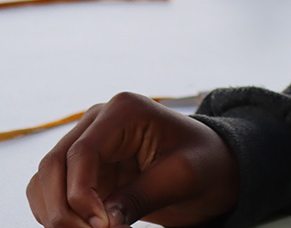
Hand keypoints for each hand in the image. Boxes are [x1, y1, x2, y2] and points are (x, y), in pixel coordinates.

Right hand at [27, 92, 238, 227]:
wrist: (210, 168)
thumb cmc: (203, 163)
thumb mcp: (181, 178)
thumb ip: (140, 197)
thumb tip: (101, 224)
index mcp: (124, 111)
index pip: (83, 152)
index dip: (80, 194)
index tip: (100, 227)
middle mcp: (98, 121)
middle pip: (54, 164)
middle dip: (62, 207)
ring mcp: (86, 142)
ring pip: (44, 179)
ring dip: (54, 213)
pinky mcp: (82, 168)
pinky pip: (50, 191)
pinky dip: (55, 213)